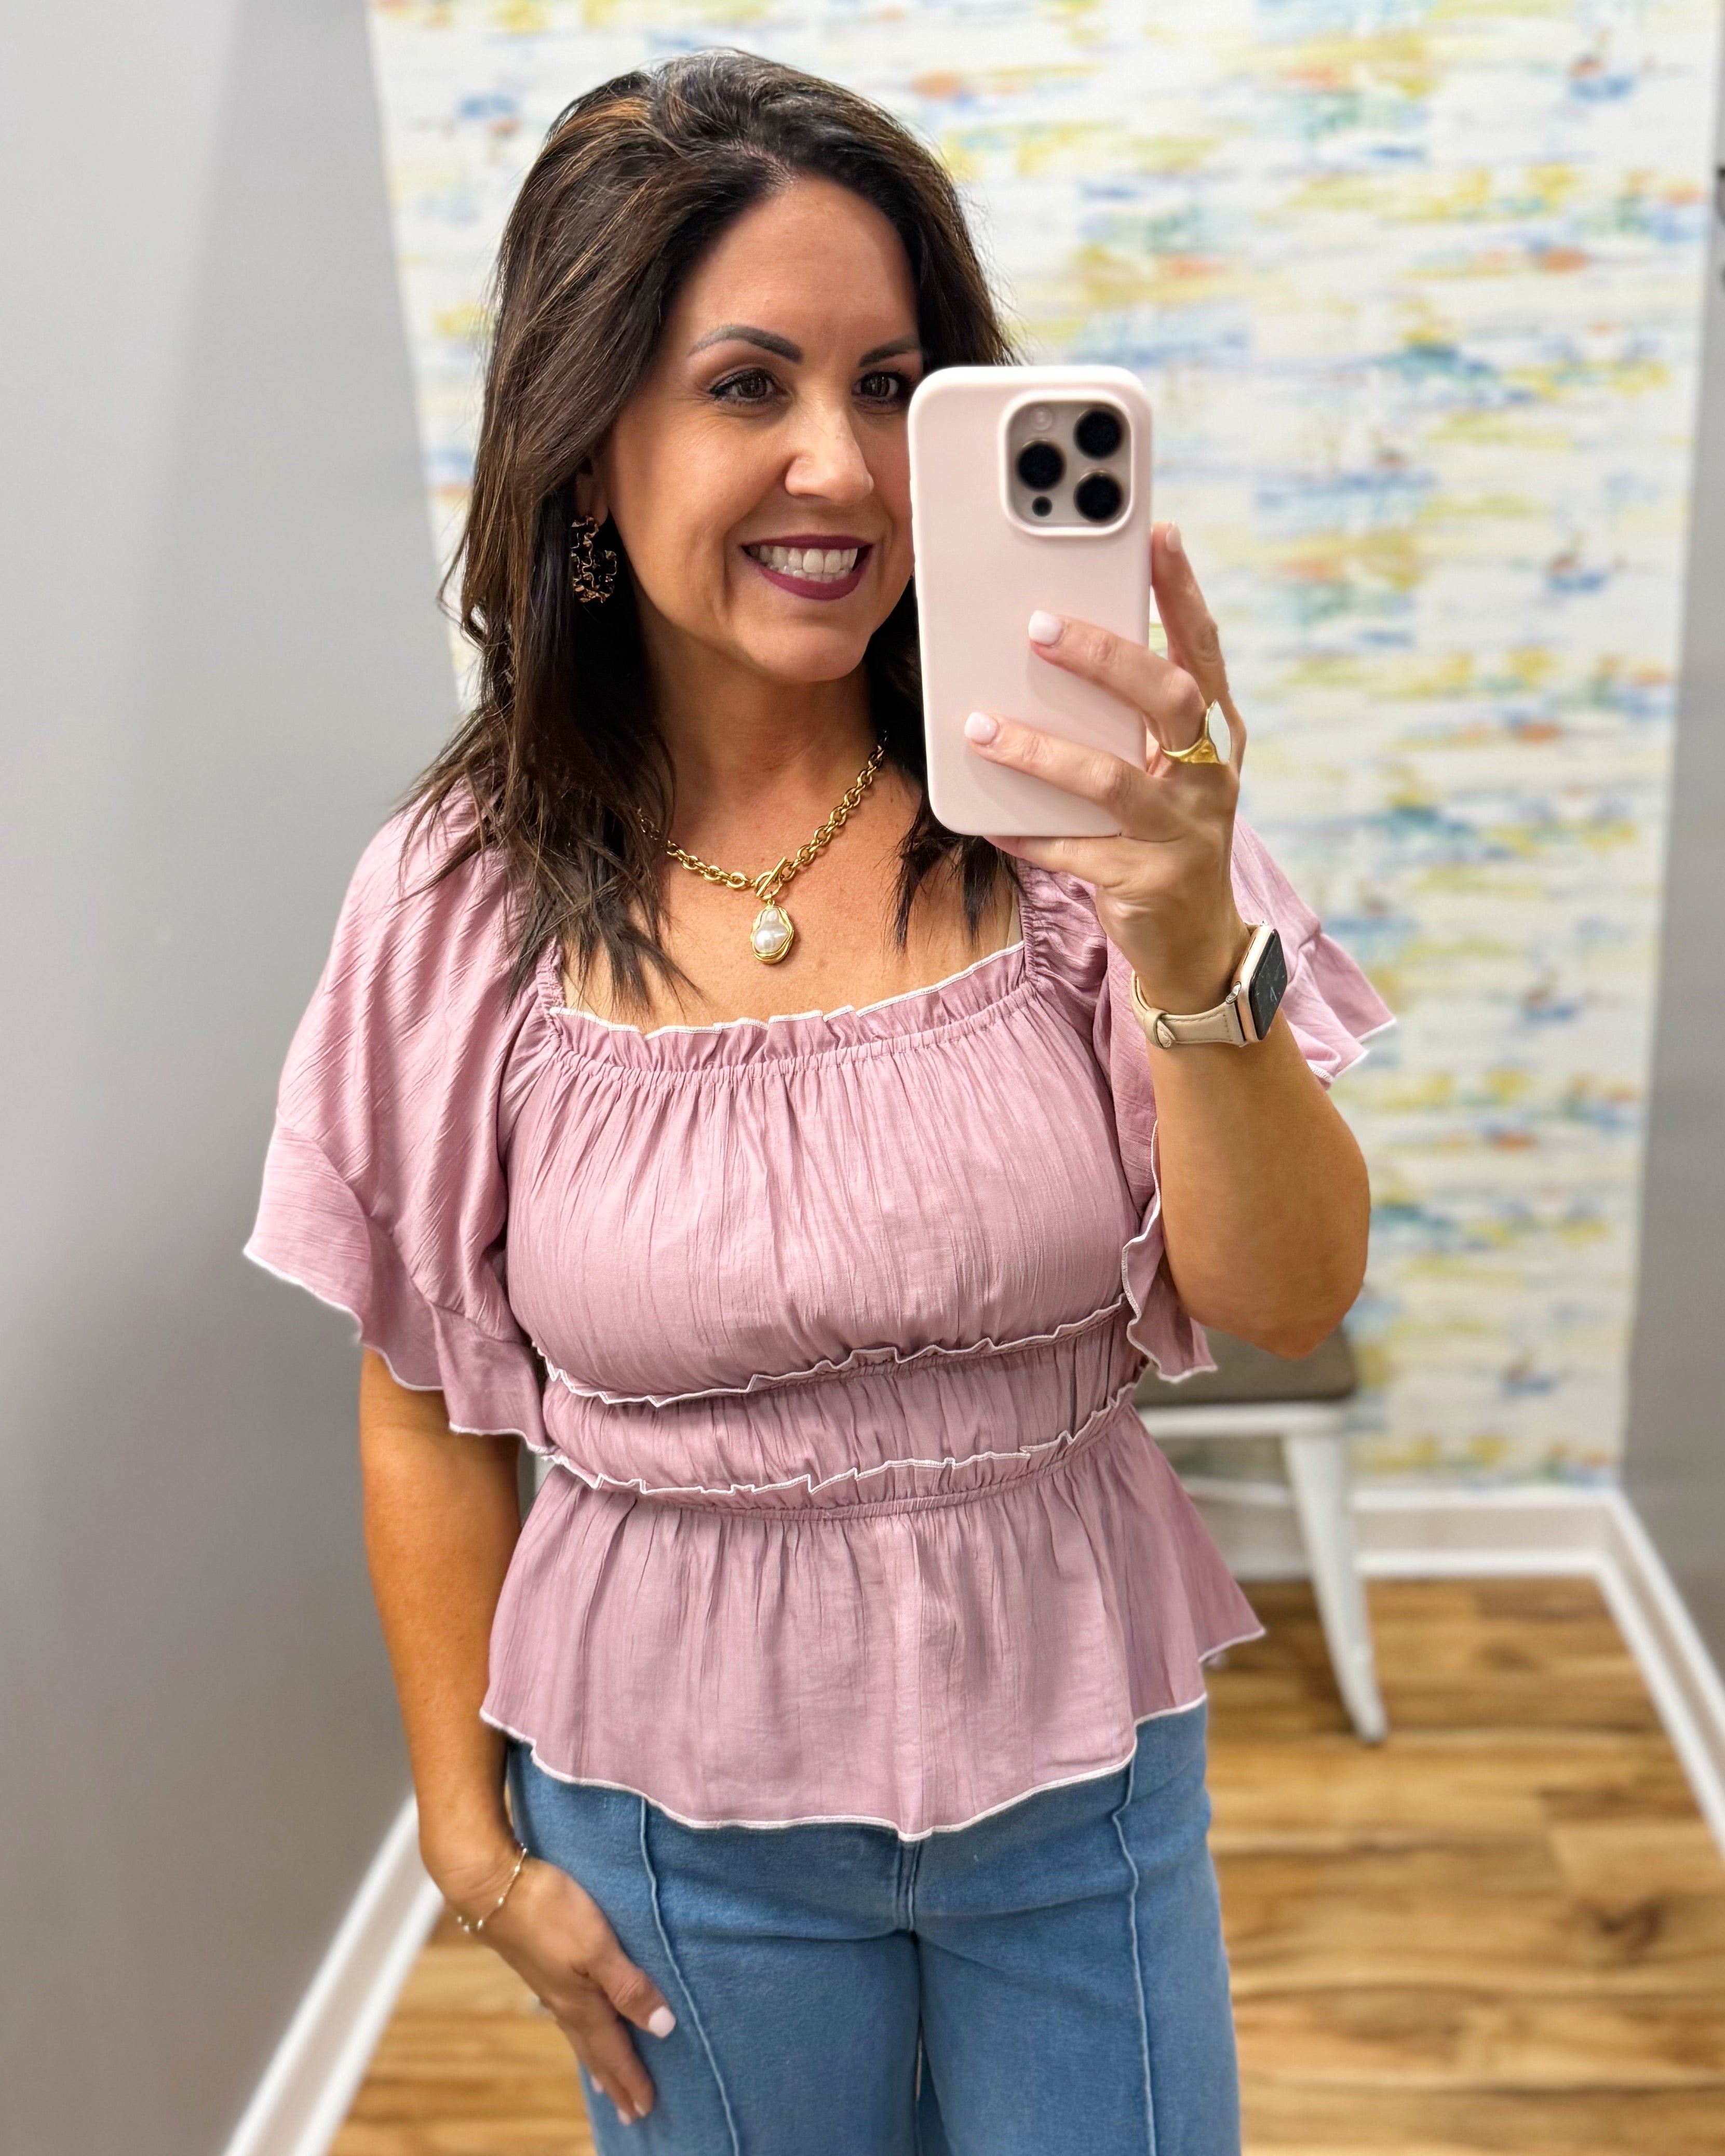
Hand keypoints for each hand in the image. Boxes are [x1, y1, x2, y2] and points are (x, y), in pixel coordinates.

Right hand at [446, 1841, 675, 2127]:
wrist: (494, 1888)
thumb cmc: (549, 1911)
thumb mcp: (597, 1946)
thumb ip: (628, 1986)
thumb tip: (663, 2028)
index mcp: (581, 2003)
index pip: (614, 2050)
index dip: (633, 2078)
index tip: (648, 2108)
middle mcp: (565, 2002)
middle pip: (595, 2051)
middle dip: (615, 2080)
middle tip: (630, 2112)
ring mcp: (550, 1986)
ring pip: (581, 2035)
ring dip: (597, 2060)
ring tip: (606, 2081)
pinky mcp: (542, 1966)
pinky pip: (569, 2015)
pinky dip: (582, 2032)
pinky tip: (579, 2023)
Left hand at [965, 522, 1248, 1014]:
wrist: (1195, 943)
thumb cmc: (1167, 834)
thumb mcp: (1163, 770)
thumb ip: (1127, 718)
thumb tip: (1052, 651)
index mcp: (1213, 737)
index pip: (1204, 649)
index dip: (1184, 592)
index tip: (1159, 534)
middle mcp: (1206, 777)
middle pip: (1168, 699)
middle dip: (1106, 657)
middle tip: (1039, 625)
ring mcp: (1179, 832)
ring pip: (1109, 780)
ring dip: (1041, 751)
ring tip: (980, 726)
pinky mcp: (1143, 882)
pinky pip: (1073, 851)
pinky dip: (1026, 833)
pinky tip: (984, 816)